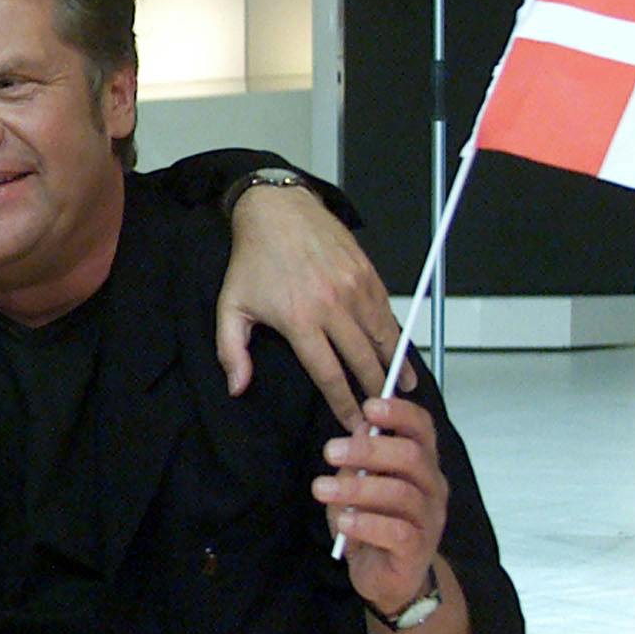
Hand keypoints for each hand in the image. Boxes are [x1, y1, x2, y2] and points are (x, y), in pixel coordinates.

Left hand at [215, 183, 414, 429]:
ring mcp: (355, 287)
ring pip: (384, 336)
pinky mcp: (368, 272)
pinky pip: (387, 311)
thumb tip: (237, 387)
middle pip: (363, 361)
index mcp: (300, 320)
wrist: (278, 209)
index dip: (344, 404)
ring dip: (395, 364)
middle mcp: (332, 306)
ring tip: (403, 387)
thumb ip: (231, 351)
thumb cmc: (254, 259)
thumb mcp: (231, 306)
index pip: (329, 374)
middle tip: (383, 415)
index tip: (354, 423)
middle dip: (375, 392)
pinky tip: (399, 350)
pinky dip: (396, 333)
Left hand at [312, 396, 446, 617]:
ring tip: (321, 488)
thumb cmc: (372, 524)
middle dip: (369, 449)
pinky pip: (398, 532)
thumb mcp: (357, 486)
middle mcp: (432, 487)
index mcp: (421, 464)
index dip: (400, 412)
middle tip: (330, 451)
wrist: (388, 579)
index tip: (369, 407)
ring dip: (357, 488)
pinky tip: (344, 522)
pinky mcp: (418, 550)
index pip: (422, 428)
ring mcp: (430, 519)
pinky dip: (367, 523)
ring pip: (401, 493)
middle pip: (412, 456)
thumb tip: (359, 428)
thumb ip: (360, 460)